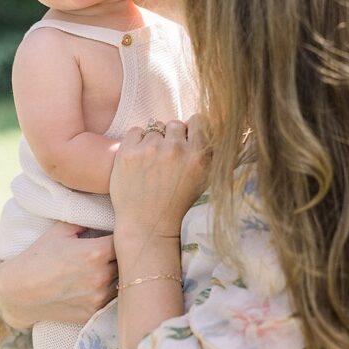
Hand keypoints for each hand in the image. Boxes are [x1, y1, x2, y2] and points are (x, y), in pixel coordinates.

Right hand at [0, 222, 116, 328]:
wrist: (15, 292)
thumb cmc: (37, 258)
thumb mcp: (60, 231)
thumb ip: (86, 222)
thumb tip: (104, 213)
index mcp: (96, 252)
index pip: (127, 241)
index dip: (127, 237)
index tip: (124, 235)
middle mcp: (101, 275)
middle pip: (129, 262)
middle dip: (126, 256)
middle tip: (121, 251)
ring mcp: (98, 296)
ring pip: (124, 282)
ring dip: (122, 275)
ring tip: (114, 267)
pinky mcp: (93, 313)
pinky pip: (114, 300)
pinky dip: (112, 291)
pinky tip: (105, 284)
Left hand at [110, 114, 210, 247]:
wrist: (148, 228)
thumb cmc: (179, 206)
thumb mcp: (206, 180)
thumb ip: (212, 154)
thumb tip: (221, 128)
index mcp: (199, 155)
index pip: (199, 121)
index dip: (192, 130)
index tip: (187, 141)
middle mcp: (176, 149)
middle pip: (175, 124)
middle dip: (172, 136)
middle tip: (168, 157)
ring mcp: (150, 150)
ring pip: (154, 128)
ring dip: (153, 141)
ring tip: (152, 163)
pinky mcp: (128, 153)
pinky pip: (135, 131)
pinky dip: (136, 142)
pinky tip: (138, 161)